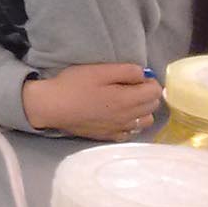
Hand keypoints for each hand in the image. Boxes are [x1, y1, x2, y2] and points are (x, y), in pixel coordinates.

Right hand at [21, 63, 161, 140]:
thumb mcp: (99, 70)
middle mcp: (128, 117)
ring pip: (145, 121)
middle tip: (131, 85)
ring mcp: (119, 129)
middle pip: (152, 106)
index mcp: (128, 99)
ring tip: (126, 100)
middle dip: (147, 94)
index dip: (150, 80)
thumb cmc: (74, 85)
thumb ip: (126, 71)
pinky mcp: (108, 136)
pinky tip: (118, 115)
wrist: (52, 107)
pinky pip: (130, 132)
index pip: (155, 91)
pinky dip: (131, 123)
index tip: (136, 76)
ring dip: (142, 110)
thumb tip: (144, 75)